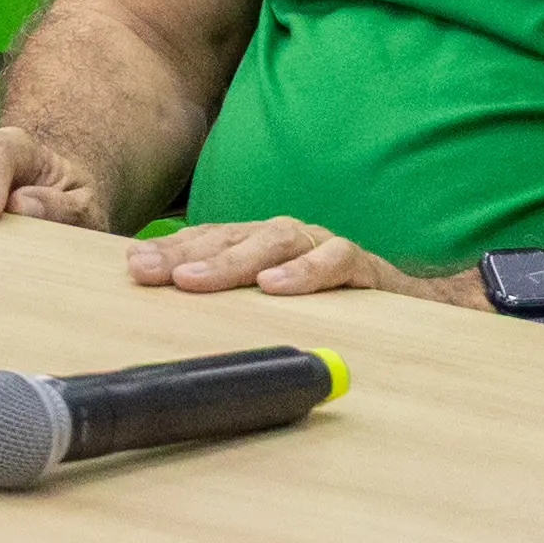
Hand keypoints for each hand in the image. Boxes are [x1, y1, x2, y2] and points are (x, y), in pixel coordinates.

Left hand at [129, 215, 466, 306]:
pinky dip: (304, 272)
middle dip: (187, 253)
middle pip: (230, 236)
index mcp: (257, 243)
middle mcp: (283, 236)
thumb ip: (230, 298)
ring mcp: (320, 243)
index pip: (207, 239)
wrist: (409, 306)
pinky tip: (276, 286)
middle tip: (152, 272)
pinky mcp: (360, 263)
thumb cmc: (327, 303)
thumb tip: (171, 299)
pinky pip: (333, 259)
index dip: (171, 250)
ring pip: (274, 241)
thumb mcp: (271, 302)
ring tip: (197, 280)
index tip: (134, 267)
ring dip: (233, 261)